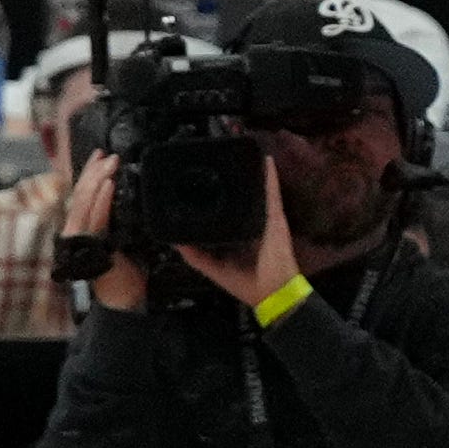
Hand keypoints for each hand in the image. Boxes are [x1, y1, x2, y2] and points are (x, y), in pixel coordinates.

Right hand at [61, 149, 143, 310]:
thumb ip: (118, 223)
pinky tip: (107, 185)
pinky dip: (101, 200)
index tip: (101, 157)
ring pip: (85, 201)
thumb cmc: (124, 274)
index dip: (91, 174)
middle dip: (94, 171)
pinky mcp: (90, 246)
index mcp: (85, 227)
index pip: (84, 195)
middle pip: (82, 193)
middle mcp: (78, 230)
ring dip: (98, 179)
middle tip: (108, 154)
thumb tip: (127, 202)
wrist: (122, 300)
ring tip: (109, 164)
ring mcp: (81, 238)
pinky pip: (95, 218)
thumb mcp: (123, 241)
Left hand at [171, 150, 296, 307]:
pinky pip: (272, 194)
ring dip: (252, 174)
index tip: (202, 180)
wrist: (272, 292)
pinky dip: (270, 178)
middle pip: (243, 197)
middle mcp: (252, 223)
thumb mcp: (212, 268)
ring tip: (242, 155)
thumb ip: (194, 255)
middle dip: (235, 180)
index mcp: (239, 234)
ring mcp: (265, 219)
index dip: (217, 196)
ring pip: (257, 191)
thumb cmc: (245, 283)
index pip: (228, 210)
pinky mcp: (275, 219)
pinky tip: (266, 161)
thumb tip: (173, 239)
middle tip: (221, 161)